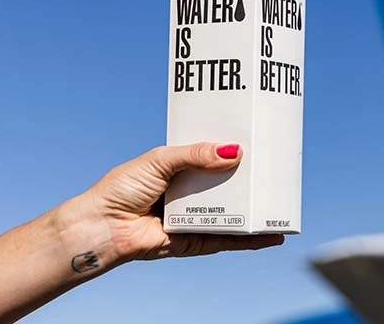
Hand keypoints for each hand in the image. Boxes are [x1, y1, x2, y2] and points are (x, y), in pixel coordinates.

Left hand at [81, 142, 284, 261]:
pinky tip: (270, 236)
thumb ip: (196, 154)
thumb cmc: (122, 188)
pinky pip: (227, 239)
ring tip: (281, 203)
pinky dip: (250, 239)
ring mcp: (195, 217)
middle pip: (228, 185)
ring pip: (233, 212)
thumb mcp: (162, 160)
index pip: (214, 157)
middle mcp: (191, 193)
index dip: (234, 151)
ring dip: (256, 210)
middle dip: (252, 179)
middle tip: (276, 170)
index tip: (259, 142)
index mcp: (182, 169)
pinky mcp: (195, 241)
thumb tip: (233, 152)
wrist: (101, 226)